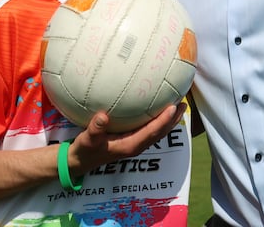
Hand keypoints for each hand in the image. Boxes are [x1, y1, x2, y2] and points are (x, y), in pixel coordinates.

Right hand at [66, 104, 186, 176]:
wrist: (80, 161)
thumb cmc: (84, 150)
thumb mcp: (87, 139)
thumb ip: (95, 129)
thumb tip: (103, 116)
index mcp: (129, 146)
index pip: (151, 133)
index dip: (163, 121)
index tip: (173, 107)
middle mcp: (136, 145)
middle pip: (160, 132)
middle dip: (173, 119)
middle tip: (183, 103)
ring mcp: (135, 144)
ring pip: (157, 132)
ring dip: (169, 120)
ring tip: (179, 105)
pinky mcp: (131, 140)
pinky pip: (150, 130)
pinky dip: (158, 120)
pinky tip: (158, 108)